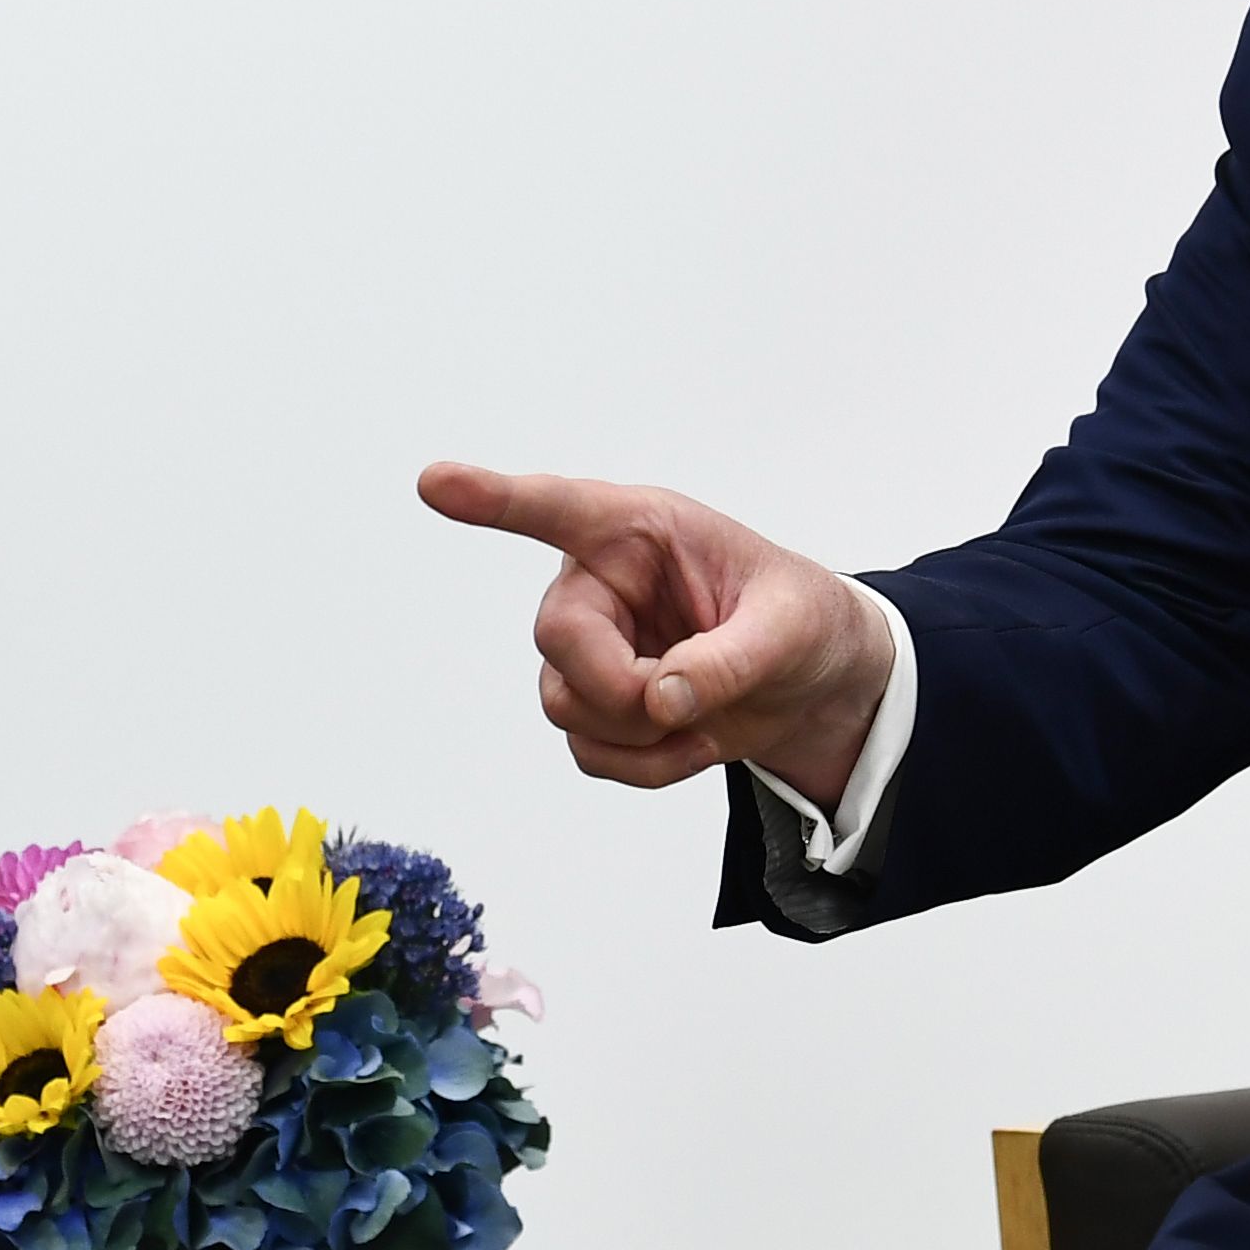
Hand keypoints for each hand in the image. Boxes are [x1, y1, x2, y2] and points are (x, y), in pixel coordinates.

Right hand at [418, 462, 894, 805]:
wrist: (815, 684)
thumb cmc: (802, 622)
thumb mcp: (793, 628)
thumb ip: (730, 658)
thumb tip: (661, 699)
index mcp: (641, 531)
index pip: (557, 509)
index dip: (492, 498)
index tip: (435, 482)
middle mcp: (599, 582)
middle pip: (557, 637)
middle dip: (621, 686)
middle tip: (684, 703)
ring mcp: (589, 646)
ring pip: (565, 703)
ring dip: (640, 734)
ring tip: (705, 720)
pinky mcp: (594, 703)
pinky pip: (589, 751)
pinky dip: (648, 766)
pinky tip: (692, 742)